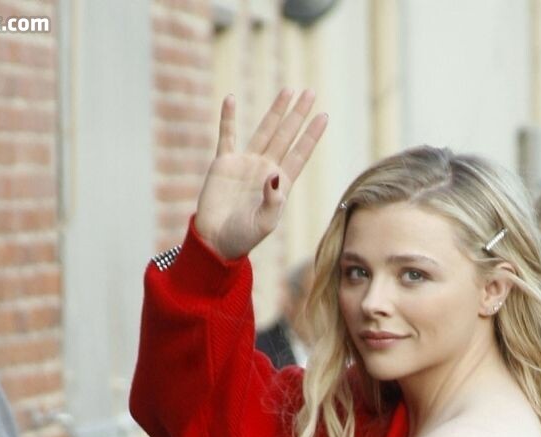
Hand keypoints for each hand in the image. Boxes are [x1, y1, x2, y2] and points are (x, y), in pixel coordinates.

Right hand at [195, 88, 327, 262]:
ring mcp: (245, 163)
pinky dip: (228, 118)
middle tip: (311, 92)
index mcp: (279, 185)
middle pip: (285, 136)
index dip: (311, 136)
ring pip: (264, 130)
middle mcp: (266, 169)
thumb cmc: (243, 238)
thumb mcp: (263, 224)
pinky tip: (231, 99)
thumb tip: (274, 174)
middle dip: (298, 115)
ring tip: (288, 90)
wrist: (215, 241)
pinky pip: (227, 135)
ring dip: (275, 111)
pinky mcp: (224, 163)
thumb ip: (272, 201)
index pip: (299, 155)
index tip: (324, 117)